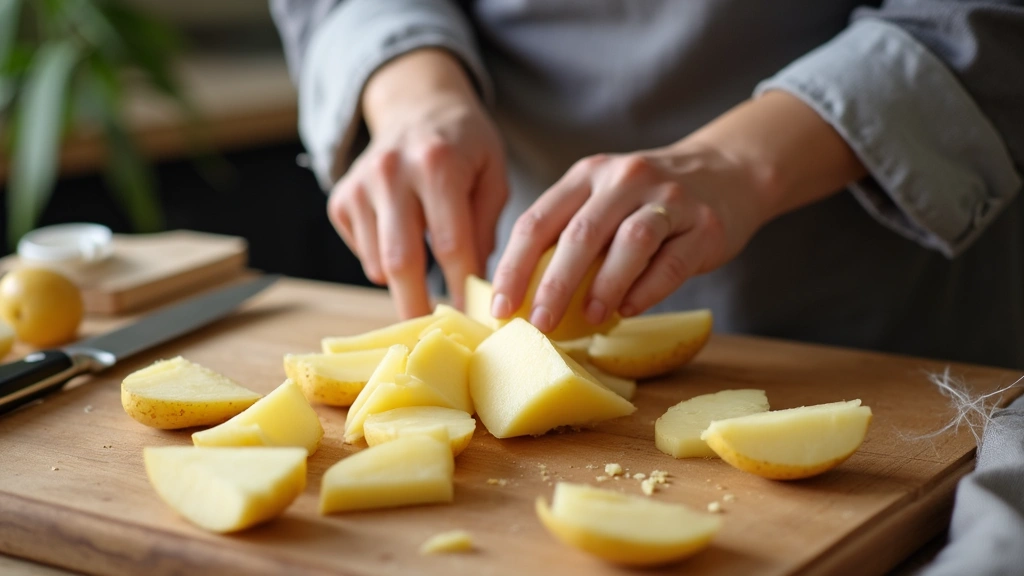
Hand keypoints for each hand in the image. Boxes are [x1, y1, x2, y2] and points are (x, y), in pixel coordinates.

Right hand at [327, 49, 506, 318]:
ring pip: (378, 264)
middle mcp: (391, 172)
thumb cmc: (464, 144)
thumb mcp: (492, 173)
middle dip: (419, 305)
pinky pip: (363, 254)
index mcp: (437, 164)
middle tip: (437, 336)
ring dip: (406, 281)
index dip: (462, 287)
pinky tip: (404, 237)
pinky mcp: (340, 200)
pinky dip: (385, 262)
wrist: (415, 104)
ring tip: (430, 270)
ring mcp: (359, 186)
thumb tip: (478, 286)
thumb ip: (488, 226)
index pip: (450, 243)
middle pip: (401, 260)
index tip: (475, 318)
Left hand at [490, 91, 865, 331]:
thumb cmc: (647, 201)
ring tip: (590, 319)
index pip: (538, 221)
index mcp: (587, 175)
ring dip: (605, 284)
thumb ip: (568, 234)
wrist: (728, 172)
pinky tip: (629, 310)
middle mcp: (624, 179)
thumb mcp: (602, 200)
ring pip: (630, 242)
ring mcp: (669, 199)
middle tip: (539, 324)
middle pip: (581, 233)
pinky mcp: (705, 224)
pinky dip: (648, 289)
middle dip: (554, 283)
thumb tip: (521, 297)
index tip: (500, 308)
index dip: (514, 267)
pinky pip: (674, 261)